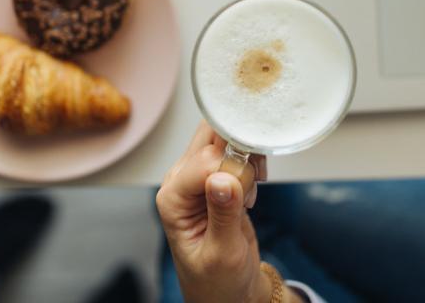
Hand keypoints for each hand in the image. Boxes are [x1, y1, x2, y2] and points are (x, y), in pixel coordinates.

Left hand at [157, 122, 282, 302]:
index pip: (205, 160)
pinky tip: (248, 192)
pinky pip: (235, 151)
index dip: (232, 169)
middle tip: (252, 183)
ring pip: (225, 139)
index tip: (246, 193)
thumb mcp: (223, 253)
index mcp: (172, 198)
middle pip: (211, 137)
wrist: (228, 292)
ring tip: (247, 194)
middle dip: (239, 153)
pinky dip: (250, 164)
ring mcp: (198, 176)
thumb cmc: (217, 280)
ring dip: (246, 159)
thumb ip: (224, 214)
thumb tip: (223, 178)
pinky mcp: (215, 176)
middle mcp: (181, 180)